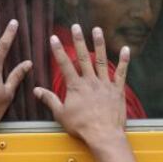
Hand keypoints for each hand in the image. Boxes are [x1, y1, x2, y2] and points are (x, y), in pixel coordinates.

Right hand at [34, 24, 128, 146]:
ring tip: (97, 30)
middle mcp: (90, 81)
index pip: (65, 64)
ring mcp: (105, 84)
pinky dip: (124, 61)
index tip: (54, 37)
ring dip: (99, 44)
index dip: (58, 50)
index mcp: (75, 86)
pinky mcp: (117, 89)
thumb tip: (36, 90)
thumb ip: (49, 100)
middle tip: (76, 26)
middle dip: (78, 40)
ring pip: (101, 60)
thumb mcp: (61, 114)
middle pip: (83, 57)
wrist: (103, 135)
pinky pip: (121, 73)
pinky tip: (126, 48)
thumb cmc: (81, 127)